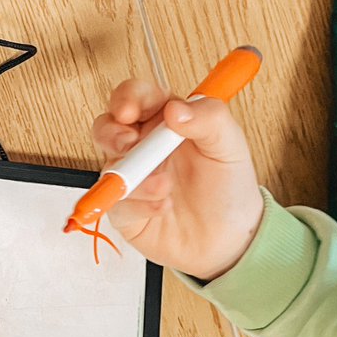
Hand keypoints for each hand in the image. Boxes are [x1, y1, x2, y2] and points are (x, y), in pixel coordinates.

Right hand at [91, 79, 263, 280]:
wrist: (229, 238)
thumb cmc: (228, 188)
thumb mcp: (229, 145)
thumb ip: (209, 118)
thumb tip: (176, 109)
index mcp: (166, 123)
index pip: (136, 98)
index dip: (127, 99)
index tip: (130, 110)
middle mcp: (143, 149)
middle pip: (106, 128)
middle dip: (111, 134)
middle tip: (129, 145)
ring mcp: (131, 179)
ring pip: (108, 167)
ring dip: (134, 176)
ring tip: (165, 187)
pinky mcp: (124, 211)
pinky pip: (116, 203)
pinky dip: (139, 205)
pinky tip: (162, 207)